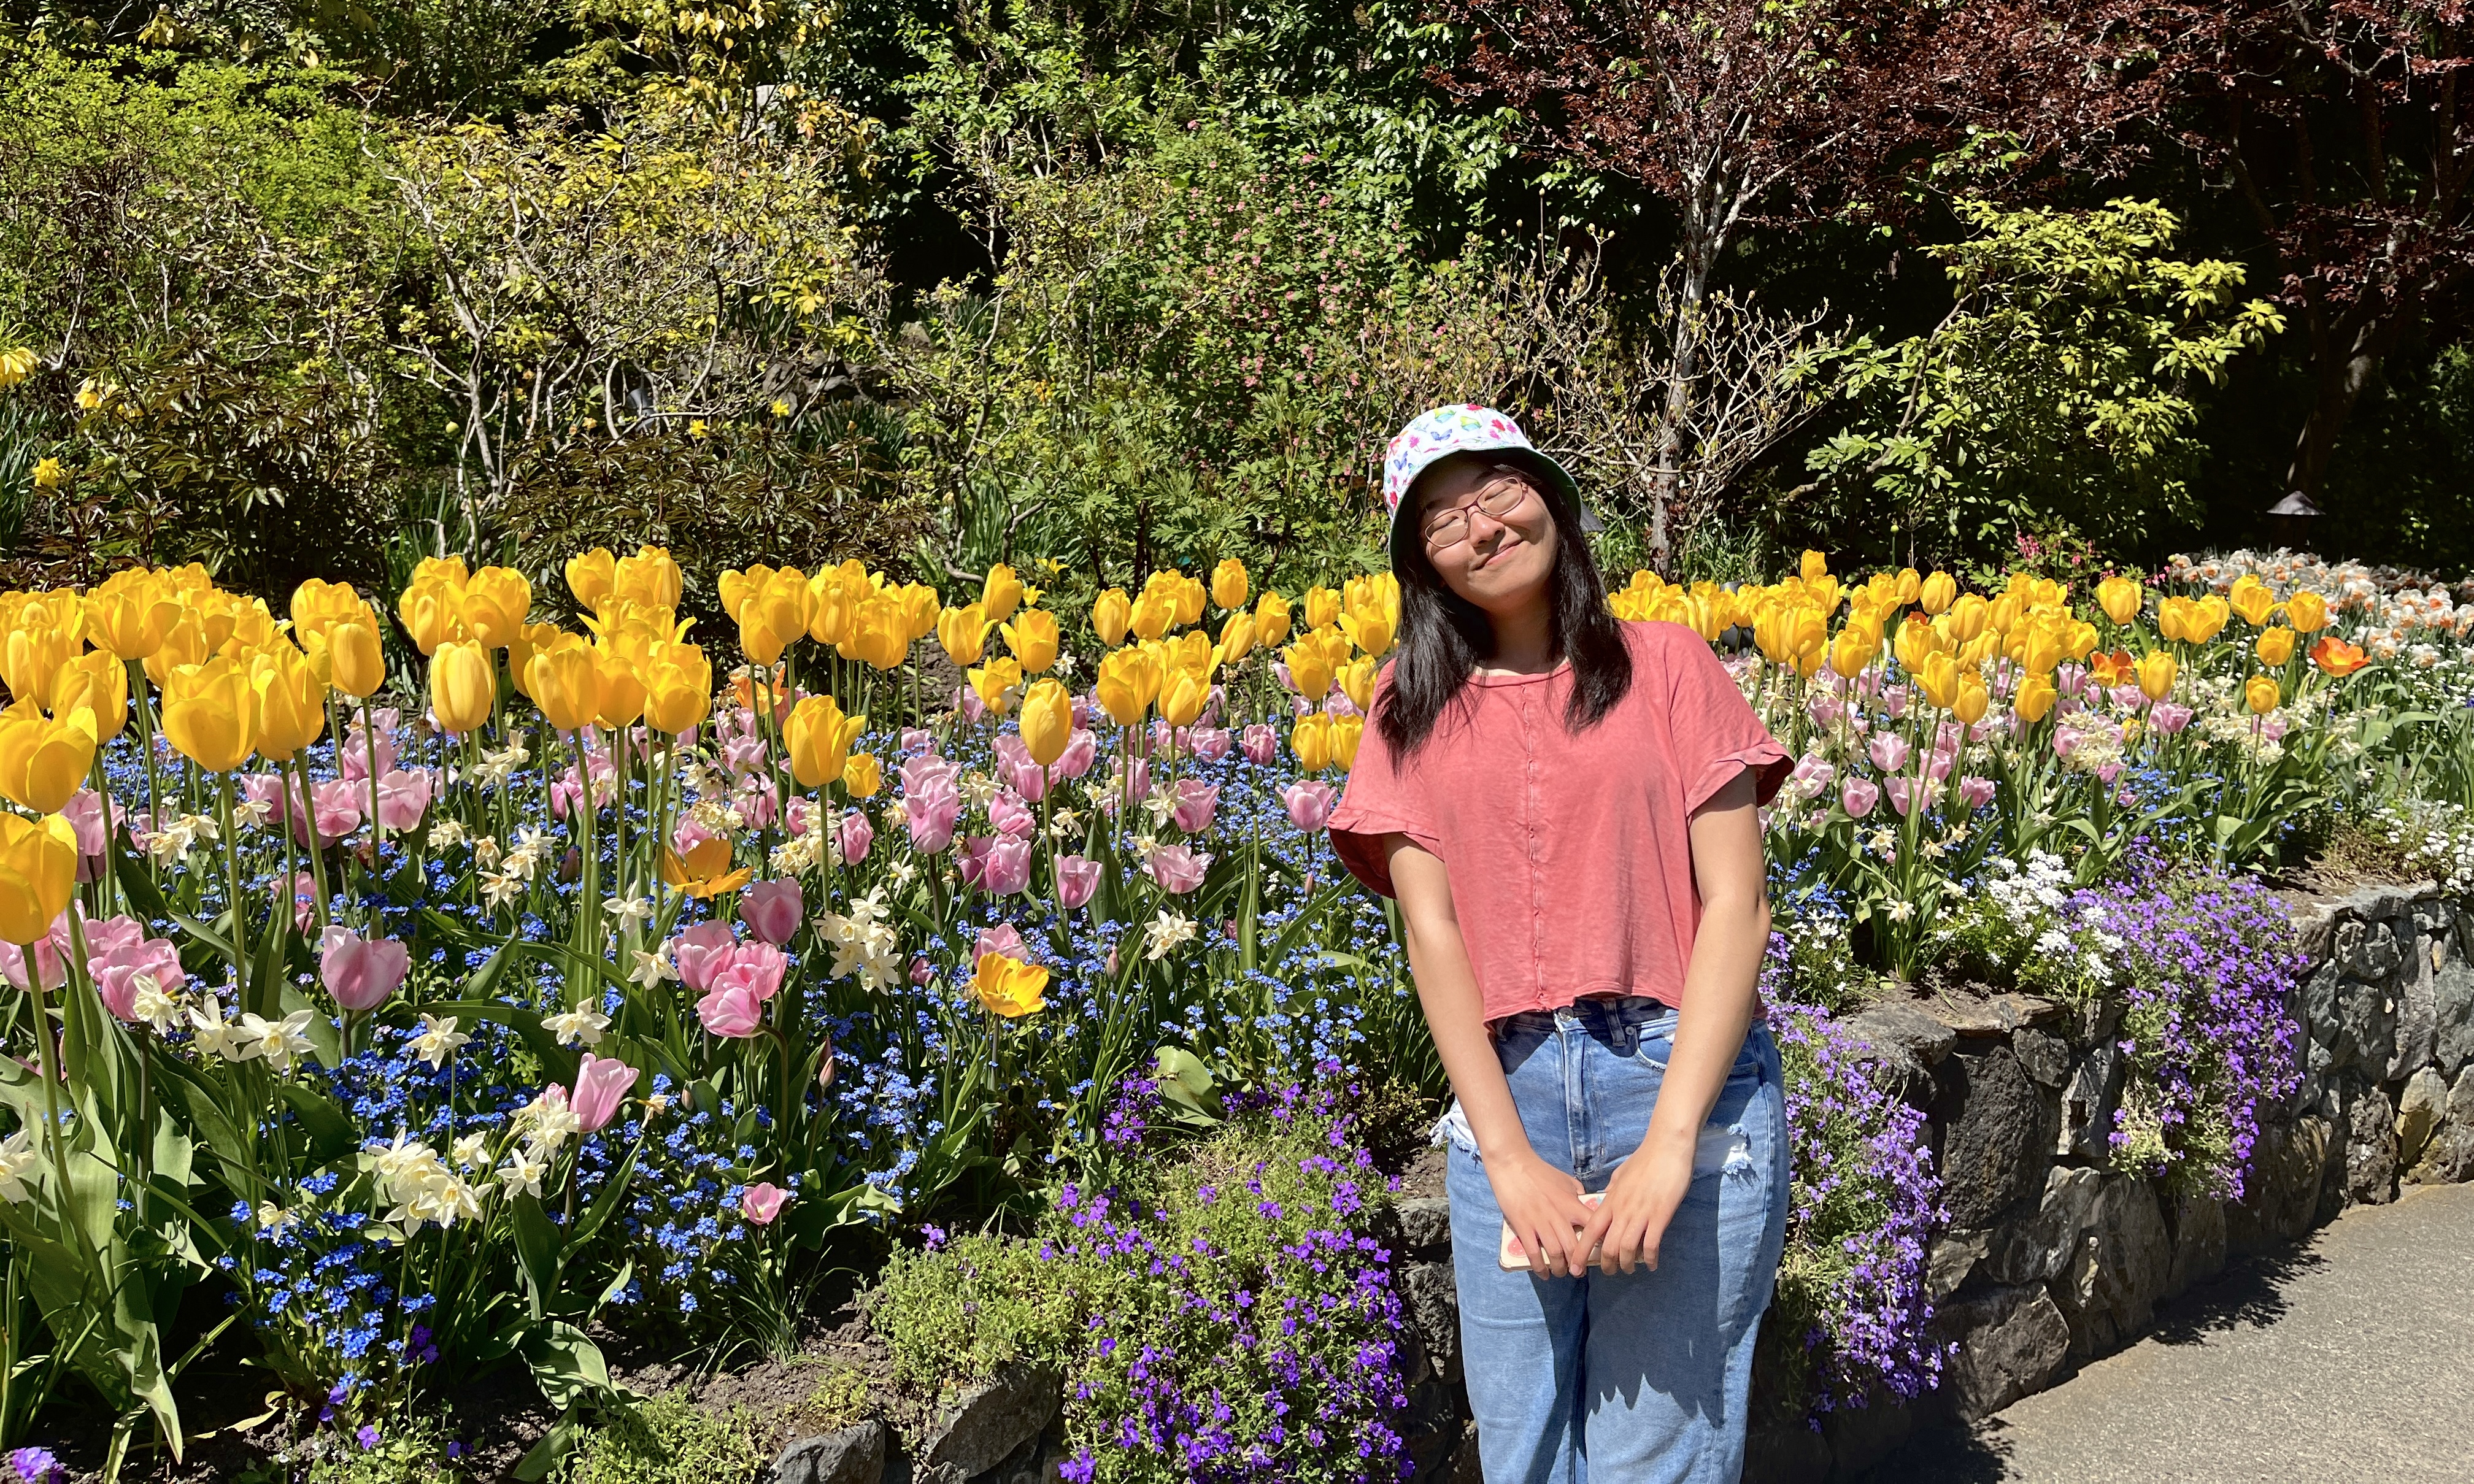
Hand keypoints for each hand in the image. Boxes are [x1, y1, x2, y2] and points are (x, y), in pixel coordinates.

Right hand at [1485, 1148, 1593, 1277]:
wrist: (1513, 1164)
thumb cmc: (1540, 1172)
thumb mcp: (1566, 1180)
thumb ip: (1577, 1195)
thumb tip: (1585, 1206)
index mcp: (1571, 1203)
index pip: (1592, 1226)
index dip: (1599, 1242)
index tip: (1600, 1253)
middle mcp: (1558, 1215)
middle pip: (1574, 1246)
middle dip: (1578, 1264)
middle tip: (1578, 1271)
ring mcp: (1539, 1222)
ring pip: (1555, 1253)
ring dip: (1560, 1268)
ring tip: (1561, 1272)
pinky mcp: (1522, 1226)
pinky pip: (1533, 1252)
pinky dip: (1539, 1267)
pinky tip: (1543, 1273)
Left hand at [1578, 1131, 1692, 1275]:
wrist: (1666, 1148)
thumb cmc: (1644, 1160)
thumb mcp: (1621, 1176)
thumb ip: (1613, 1192)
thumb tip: (1606, 1202)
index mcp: (1611, 1201)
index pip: (1590, 1231)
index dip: (1581, 1251)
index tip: (1575, 1267)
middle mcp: (1622, 1210)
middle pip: (1608, 1246)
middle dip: (1606, 1264)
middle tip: (1609, 1271)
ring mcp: (1641, 1214)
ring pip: (1627, 1249)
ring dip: (1626, 1264)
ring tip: (1628, 1270)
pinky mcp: (1661, 1215)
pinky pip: (1652, 1244)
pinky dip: (1650, 1259)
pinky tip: (1651, 1265)